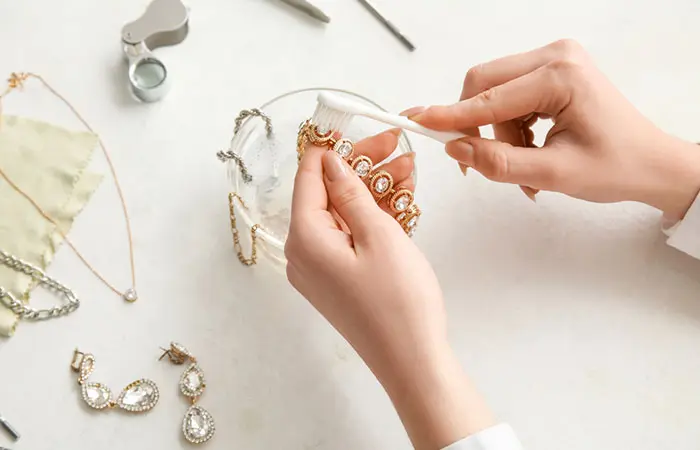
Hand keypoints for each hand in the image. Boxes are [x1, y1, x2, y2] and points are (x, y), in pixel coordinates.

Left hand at [285, 130, 492, 448]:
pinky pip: (350, 237)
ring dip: (374, 190)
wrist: (413, 361)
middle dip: (363, 167)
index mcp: (305, 238)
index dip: (335, 148)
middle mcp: (303, 253)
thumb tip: (330, 162)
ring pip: (343, 214)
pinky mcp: (338, 280)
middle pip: (328, 194)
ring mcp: (320, 269)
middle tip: (397, 144)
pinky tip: (401, 199)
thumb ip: (351, 193)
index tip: (360, 127)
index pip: (309, 177)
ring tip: (409, 168)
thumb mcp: (379, 235)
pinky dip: (373, 217)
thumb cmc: (399, 300)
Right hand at [405, 39, 699, 219]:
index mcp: (560, 75)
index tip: (415, 122)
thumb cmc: (616, 168)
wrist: (652, 164)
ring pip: (493, 94)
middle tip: (482, 164)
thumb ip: (498, 162)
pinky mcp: (551, 72)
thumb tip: (455, 149)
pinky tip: (531, 150)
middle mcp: (555, 56)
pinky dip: (510, 128)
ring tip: (525, 167)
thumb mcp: (552, 174)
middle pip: (484, 84)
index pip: (488, 98)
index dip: (450, 116)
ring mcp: (554, 61)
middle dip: (478, 128)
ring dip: (498, 135)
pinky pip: (509, 97)